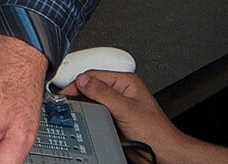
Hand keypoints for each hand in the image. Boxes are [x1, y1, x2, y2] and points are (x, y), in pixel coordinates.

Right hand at [64, 70, 227, 163]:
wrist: (162, 153)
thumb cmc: (155, 131)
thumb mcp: (126, 109)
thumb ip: (103, 93)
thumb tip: (83, 80)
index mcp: (126, 82)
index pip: (94, 75)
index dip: (78, 83)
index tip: (65, 92)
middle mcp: (121, 91)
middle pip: (91, 87)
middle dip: (79, 94)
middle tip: (65, 102)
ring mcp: (117, 106)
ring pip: (92, 101)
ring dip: (84, 106)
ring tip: (74, 110)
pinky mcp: (114, 119)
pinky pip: (96, 114)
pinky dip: (89, 116)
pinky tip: (86, 120)